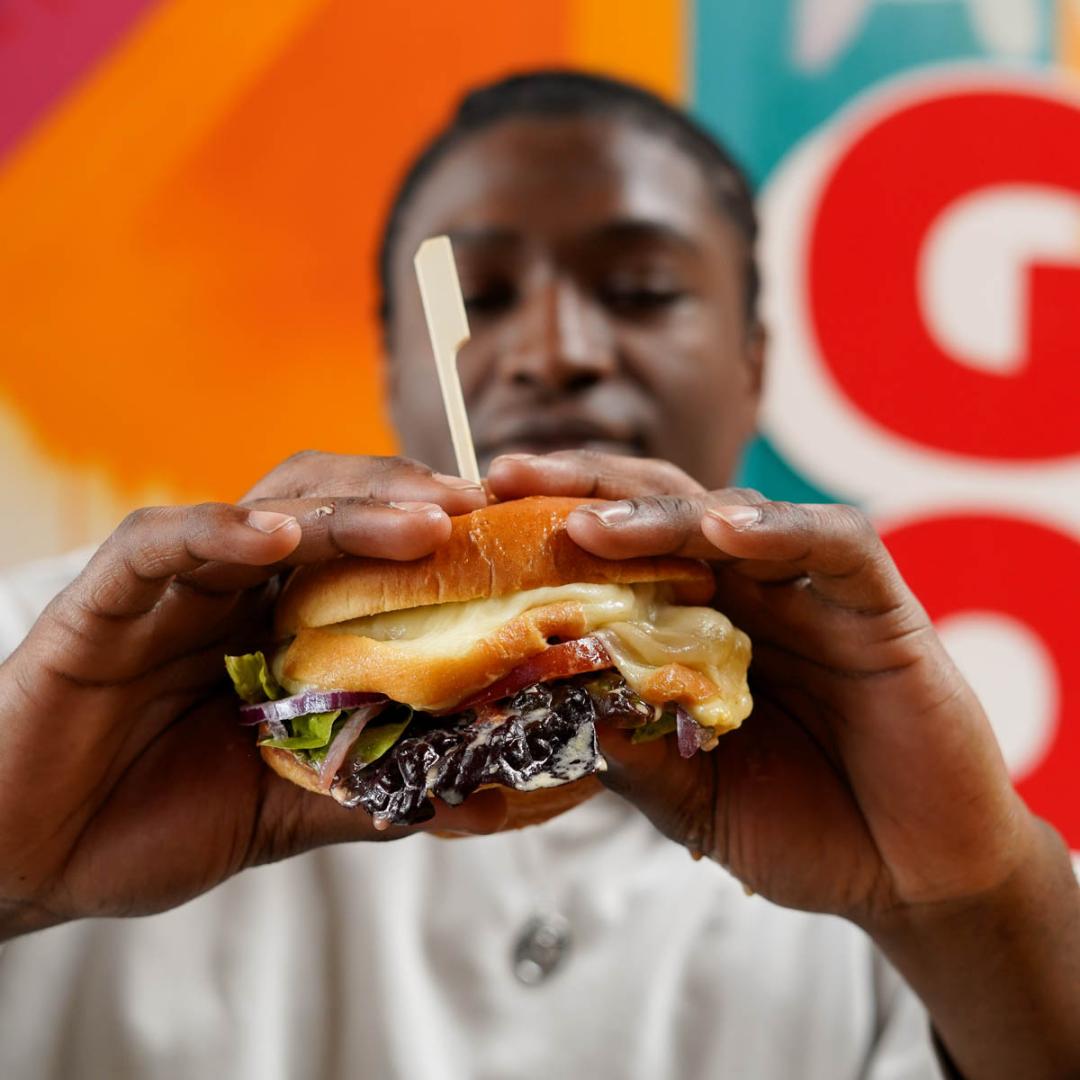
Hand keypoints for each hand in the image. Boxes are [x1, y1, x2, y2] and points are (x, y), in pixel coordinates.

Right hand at [0, 453, 504, 940]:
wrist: (31, 855)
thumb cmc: (151, 822)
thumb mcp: (285, 809)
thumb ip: (372, 793)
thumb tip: (481, 798)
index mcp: (282, 628)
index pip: (367, 554)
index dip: (435, 539)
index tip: (504, 542)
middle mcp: (237, 592)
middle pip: (331, 507)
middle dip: (405, 501)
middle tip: (476, 510)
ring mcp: (175, 589)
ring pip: (266, 510)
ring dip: (346, 509)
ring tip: (418, 521)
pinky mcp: (104, 600)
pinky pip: (162, 544)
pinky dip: (219, 531)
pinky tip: (275, 537)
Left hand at [488, 451, 1030, 921]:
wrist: (910, 876)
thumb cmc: (798, 828)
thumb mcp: (686, 794)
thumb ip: (625, 747)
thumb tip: (534, 703)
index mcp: (695, 627)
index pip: (615, 554)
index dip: (547, 528)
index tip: (476, 514)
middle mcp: (745, 592)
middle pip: (659, 509)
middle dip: (584, 490)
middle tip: (509, 476)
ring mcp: (810, 592)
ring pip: (732, 514)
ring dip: (661, 510)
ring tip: (593, 519)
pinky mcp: (879, 606)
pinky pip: (833, 545)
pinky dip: (781, 530)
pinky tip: (725, 532)